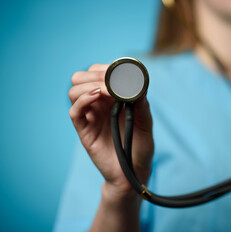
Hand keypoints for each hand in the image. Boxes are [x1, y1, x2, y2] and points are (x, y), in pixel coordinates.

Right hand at [68, 64, 153, 200]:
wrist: (134, 173)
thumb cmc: (141, 148)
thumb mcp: (146, 124)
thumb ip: (142, 106)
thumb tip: (138, 85)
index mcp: (112, 99)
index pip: (97, 74)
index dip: (104, 68)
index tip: (117, 71)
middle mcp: (98, 105)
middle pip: (81, 78)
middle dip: (94, 74)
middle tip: (110, 81)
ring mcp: (90, 117)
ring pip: (74, 91)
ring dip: (88, 85)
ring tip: (106, 91)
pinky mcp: (85, 131)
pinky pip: (75, 112)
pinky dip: (83, 99)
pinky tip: (97, 96)